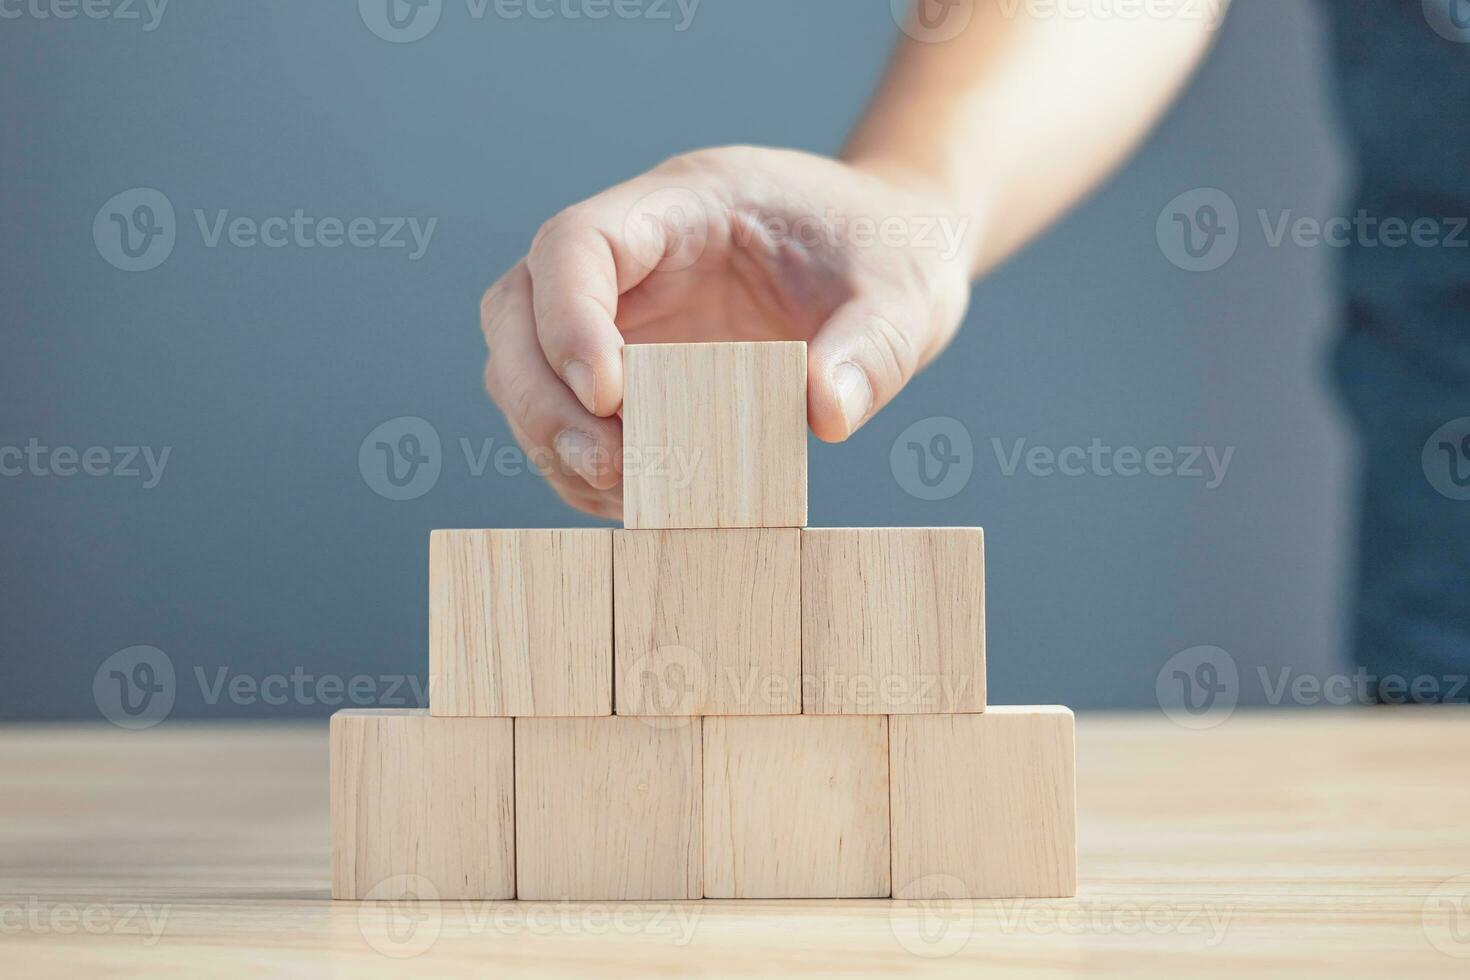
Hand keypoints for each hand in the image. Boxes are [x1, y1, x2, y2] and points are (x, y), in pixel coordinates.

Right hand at [479, 145, 975, 519]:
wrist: (892, 256)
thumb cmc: (889, 254)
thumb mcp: (905, 292)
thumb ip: (874, 347)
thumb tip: (827, 414)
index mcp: (685, 204)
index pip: (577, 243)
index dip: (568, 318)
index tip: (611, 397)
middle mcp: (634, 256)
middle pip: (520, 308)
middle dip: (541, 394)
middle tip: (608, 463)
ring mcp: (624, 313)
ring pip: (525, 366)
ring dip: (553, 438)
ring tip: (627, 492)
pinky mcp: (633, 369)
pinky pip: (569, 416)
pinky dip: (582, 466)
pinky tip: (635, 501)